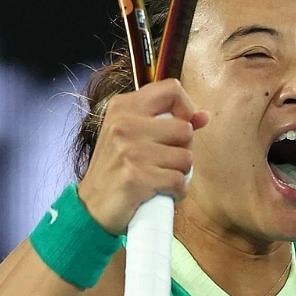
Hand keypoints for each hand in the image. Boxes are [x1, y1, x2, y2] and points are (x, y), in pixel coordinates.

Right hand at [77, 79, 209, 234]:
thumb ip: (168, 121)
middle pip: (185, 129)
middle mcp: (124, 123)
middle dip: (182, 150)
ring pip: (185, 158)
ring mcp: (129, 150)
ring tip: (158, 177)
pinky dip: (176, 192)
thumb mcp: (134, 136)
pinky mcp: (135, 176)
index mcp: (123, 107)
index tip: (181, 127)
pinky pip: (179, 182)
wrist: (91, 207)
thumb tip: (204, 116)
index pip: (171, 89)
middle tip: (162, 161)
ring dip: (179, 173)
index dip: (186, 107)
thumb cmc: (117, 169)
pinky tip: (159, 192)